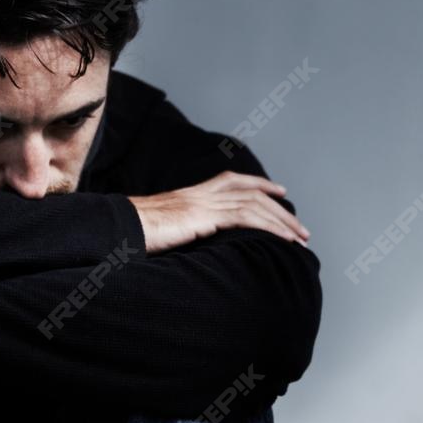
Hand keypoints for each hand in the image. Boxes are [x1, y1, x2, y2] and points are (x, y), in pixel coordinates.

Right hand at [129, 172, 310, 255]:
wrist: (122, 228)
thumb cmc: (138, 232)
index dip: (261, 185)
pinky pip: (247, 218)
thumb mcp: (167, 227)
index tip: (281, 192)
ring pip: (255, 206)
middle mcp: (204, 193)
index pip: (235, 181)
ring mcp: (206, 203)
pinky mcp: (206, 216)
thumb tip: (196, 239)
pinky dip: (270, 227)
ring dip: (282, 223)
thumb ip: (186, 228)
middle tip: (301, 229)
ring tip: (300, 239)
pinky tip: (284, 240)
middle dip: (280, 211)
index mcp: (195, 193)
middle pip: (253, 194)